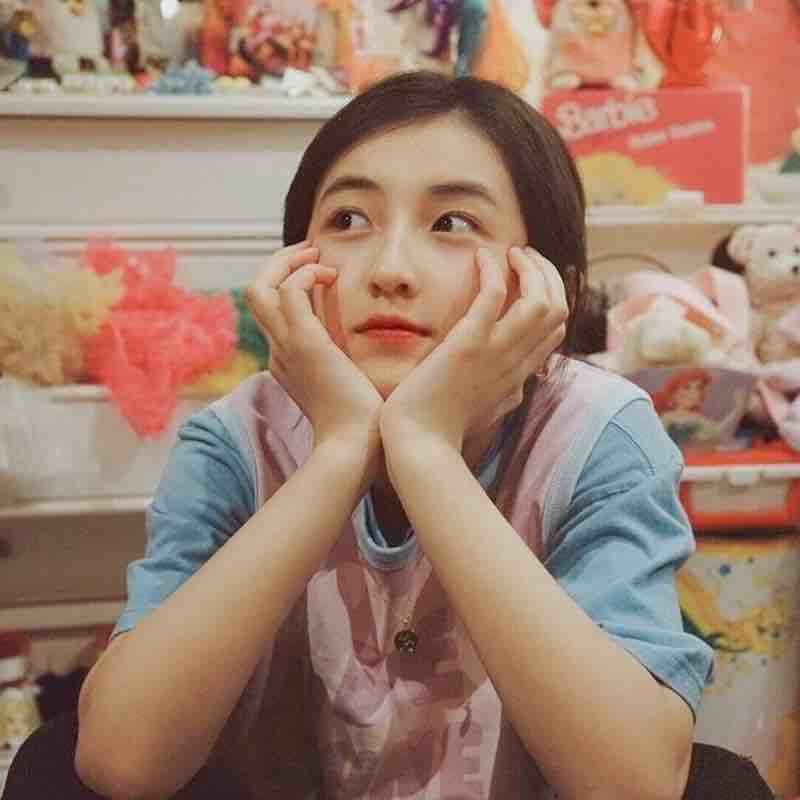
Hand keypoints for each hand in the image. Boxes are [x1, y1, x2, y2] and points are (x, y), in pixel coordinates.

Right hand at [245, 241, 383, 450]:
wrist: (356, 448)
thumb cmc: (362, 425)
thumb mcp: (350, 390)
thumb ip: (350, 368)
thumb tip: (368, 355)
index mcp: (287, 362)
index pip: (272, 313)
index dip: (288, 285)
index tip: (321, 273)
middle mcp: (278, 352)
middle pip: (255, 294)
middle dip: (278, 264)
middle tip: (310, 251)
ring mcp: (285, 347)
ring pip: (259, 287)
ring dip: (286, 262)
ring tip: (317, 254)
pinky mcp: (303, 343)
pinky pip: (289, 291)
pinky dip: (305, 273)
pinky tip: (333, 275)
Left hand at [380, 246, 566, 453]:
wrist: (420, 446)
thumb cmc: (443, 431)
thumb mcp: (488, 413)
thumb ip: (506, 396)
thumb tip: (519, 388)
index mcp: (520, 377)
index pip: (556, 330)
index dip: (552, 297)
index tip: (531, 280)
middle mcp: (516, 363)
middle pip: (557, 309)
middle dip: (548, 275)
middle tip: (525, 256)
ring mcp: (496, 352)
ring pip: (539, 300)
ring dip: (530, 268)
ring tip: (512, 252)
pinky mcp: (469, 344)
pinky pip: (494, 295)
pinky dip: (493, 270)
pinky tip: (482, 256)